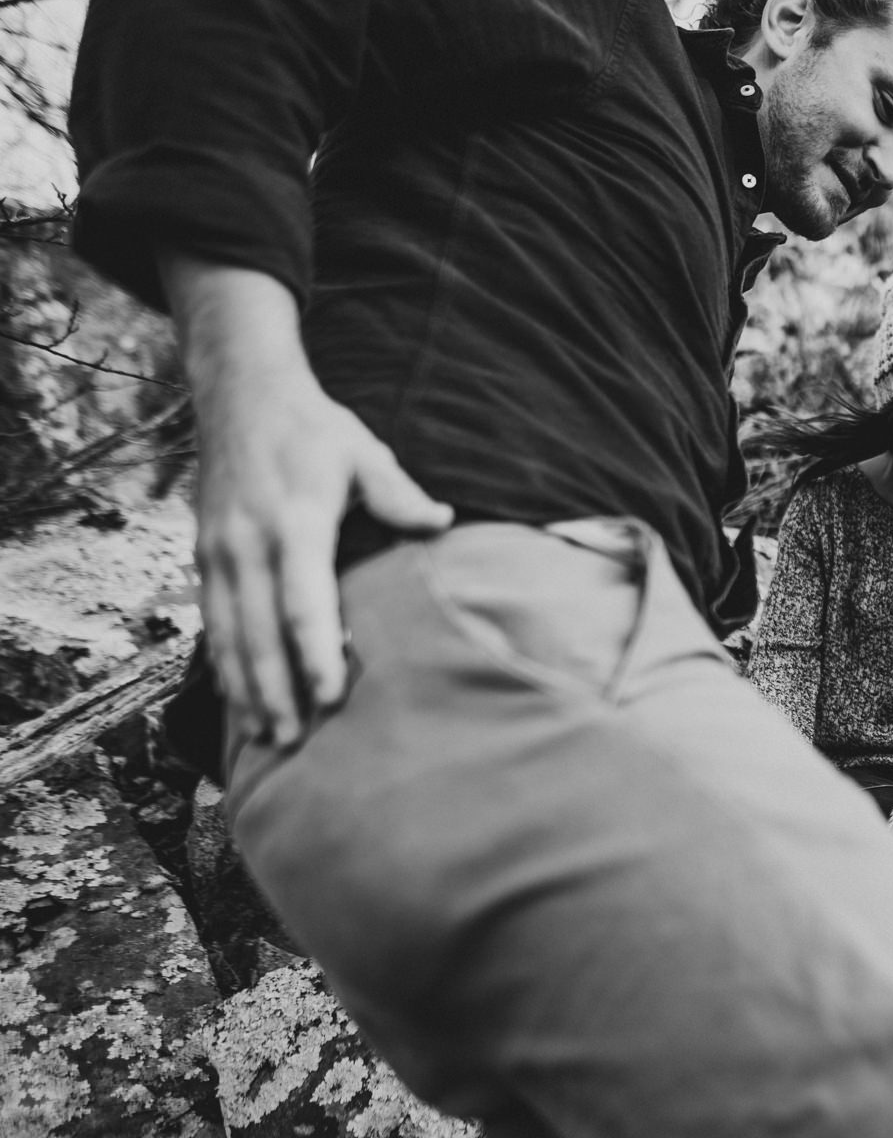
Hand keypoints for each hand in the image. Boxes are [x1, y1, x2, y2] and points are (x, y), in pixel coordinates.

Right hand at [162, 255, 452, 747]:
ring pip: (229, 635)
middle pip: (258, 632)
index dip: (314, 651)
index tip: (329, 695)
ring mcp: (219, 554)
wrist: (239, 394)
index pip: (302, 600)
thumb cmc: (312, 429)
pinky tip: (240, 702)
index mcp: (294, 522)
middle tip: (295, 743)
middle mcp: (248, 544)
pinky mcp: (206, 559)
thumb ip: (397, 493)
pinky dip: (225, 666)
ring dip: (246, 689)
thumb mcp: (362, 450)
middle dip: (276, 690)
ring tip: (267, 737)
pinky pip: (214, 624)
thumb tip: (441, 521)